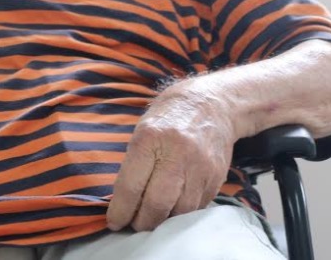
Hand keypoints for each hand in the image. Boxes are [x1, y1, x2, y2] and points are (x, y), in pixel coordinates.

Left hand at [107, 81, 237, 231]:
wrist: (210, 104)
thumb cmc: (167, 119)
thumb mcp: (142, 132)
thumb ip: (134, 164)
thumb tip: (122, 201)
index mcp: (149, 139)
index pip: (131, 185)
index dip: (121, 210)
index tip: (114, 222)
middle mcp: (176, 154)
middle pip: (157, 203)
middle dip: (142, 222)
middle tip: (134, 226)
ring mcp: (200, 167)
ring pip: (179, 211)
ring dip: (163, 222)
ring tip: (151, 220)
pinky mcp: (216, 177)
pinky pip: (197, 207)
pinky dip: (182, 214)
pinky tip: (172, 210)